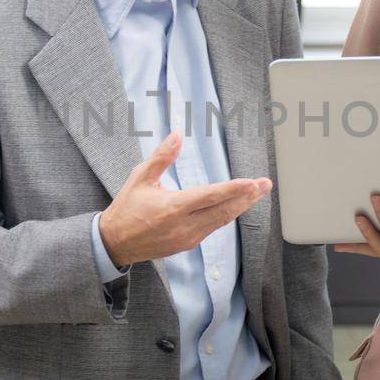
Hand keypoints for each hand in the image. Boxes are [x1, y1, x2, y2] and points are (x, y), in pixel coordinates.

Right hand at [99, 131, 271, 268]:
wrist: (114, 242)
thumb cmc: (127, 208)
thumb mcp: (140, 178)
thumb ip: (161, 157)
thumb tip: (176, 134)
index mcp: (172, 207)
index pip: (210, 197)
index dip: (234, 189)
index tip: (252, 182)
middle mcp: (183, 225)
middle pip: (223, 210)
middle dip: (247, 197)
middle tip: (265, 185)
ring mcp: (187, 237)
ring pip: (221, 221)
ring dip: (241, 207)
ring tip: (257, 193)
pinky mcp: (187, 244)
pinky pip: (212, 228)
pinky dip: (226, 216)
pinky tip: (236, 206)